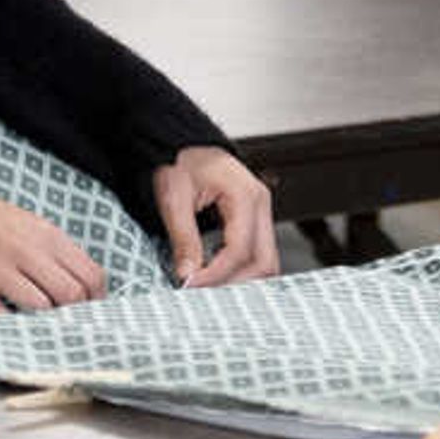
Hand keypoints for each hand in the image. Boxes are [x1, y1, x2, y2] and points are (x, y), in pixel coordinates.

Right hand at [0, 195, 110, 311]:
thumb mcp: (35, 227)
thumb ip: (61, 255)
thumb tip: (89, 289)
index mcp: (48, 237)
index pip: (91, 275)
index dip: (96, 299)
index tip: (89, 309)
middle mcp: (26, 252)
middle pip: (71, 295)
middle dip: (72, 312)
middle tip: (63, 318)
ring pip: (41, 307)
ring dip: (42, 319)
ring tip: (36, 318)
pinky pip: (0, 316)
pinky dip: (9, 324)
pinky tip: (8, 319)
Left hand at [153, 145, 279, 286]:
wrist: (181, 143)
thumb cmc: (179, 160)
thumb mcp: (174, 197)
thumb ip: (184, 238)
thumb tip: (187, 274)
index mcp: (245, 195)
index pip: (239, 249)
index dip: (216, 273)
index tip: (190, 285)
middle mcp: (260, 204)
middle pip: (264, 261)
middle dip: (233, 283)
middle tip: (202, 295)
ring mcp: (260, 213)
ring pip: (265, 262)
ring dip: (239, 280)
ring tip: (208, 287)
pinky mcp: (253, 220)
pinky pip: (256, 254)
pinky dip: (239, 270)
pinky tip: (214, 273)